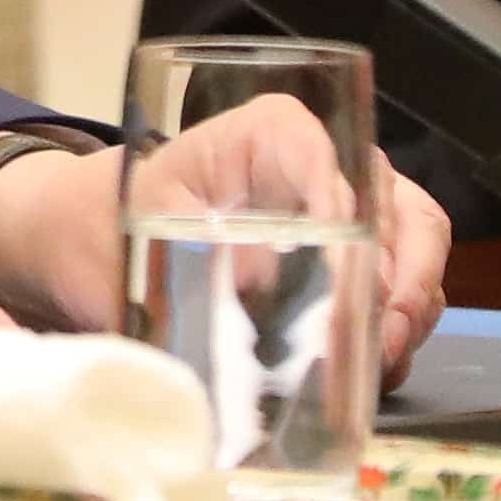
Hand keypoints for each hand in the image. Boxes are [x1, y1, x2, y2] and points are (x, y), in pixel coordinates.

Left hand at [0, 99, 450, 382]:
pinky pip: (398, 288)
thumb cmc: (110, 223)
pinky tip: (373, 366)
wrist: (89, 246)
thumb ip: (197, 257)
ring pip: (411, 245)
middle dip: (400, 270)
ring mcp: (341, 216)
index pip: (323, 150)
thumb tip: (262, 284)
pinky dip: (397, 327)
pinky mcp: (344, 266)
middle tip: (377, 330)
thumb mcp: (142, 233)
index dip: (341, 201)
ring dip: (408, 305)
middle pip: (390, 203)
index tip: (338, 262)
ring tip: (380, 356)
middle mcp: (316, 165)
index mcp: (264, 134)